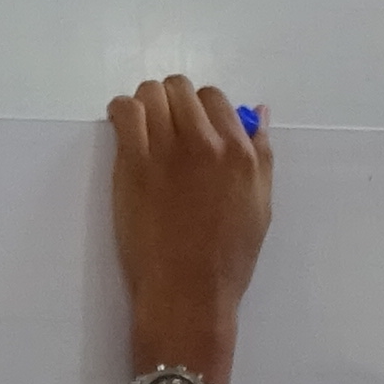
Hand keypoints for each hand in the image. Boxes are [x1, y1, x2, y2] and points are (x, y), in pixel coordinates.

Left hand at [106, 74, 270, 378]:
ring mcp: (167, 150)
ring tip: (142, 128)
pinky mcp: (133, 163)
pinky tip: (123, 129)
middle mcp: (206, 142)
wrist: (188, 294)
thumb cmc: (227, 260)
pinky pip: (123, 111)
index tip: (190, 127)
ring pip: (150, 93)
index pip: (215, 98)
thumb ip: (262, 155)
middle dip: (171, 101)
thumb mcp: (261, 207)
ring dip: (146, 104)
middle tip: (163, 127)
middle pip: (180, 89)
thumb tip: (258, 111)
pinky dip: (121, 112)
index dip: (200, 109)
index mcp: (240, 152)